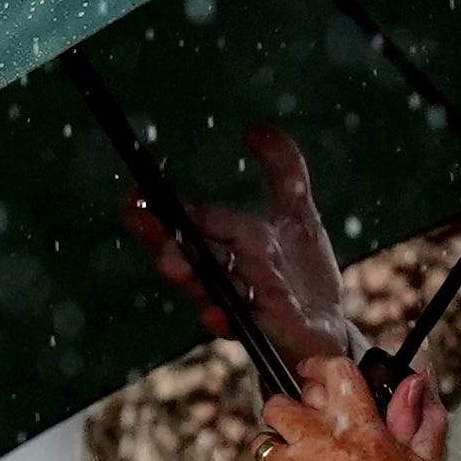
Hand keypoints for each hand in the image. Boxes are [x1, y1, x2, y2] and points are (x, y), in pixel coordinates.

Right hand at [126, 122, 364, 378]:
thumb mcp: (299, 214)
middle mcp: (228, 276)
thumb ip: (282, 169)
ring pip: (209, 288)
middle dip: (165, 238)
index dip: (160, 210)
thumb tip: (253, 128)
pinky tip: (215, 314)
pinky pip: (243, 328)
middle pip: (191, 254)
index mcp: (227, 246)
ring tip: (171, 263)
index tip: (132, 196)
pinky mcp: (269, 331)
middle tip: (140, 221)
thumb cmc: (302, 276)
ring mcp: (245, 305)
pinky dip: (225, 320)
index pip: (191, 223)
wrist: (328, 332)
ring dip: (188, 275)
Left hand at [231, 355, 460, 460]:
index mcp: (356, 426)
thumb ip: (419, 416)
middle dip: (289, 414)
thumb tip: (418, 381)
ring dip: (274, 452)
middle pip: (280, 405)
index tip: (313, 373)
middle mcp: (318, 443)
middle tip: (303, 429)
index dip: (318, 368)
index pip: (330, 373)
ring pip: (260, 444)